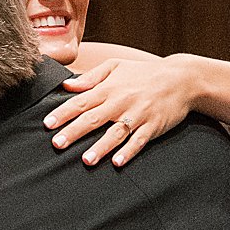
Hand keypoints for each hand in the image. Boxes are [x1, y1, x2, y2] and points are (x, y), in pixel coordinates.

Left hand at [48, 57, 195, 165]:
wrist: (182, 78)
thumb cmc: (144, 73)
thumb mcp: (116, 66)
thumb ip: (91, 77)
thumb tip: (67, 84)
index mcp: (110, 88)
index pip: (81, 101)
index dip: (63, 113)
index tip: (48, 124)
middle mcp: (121, 102)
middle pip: (94, 119)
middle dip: (75, 132)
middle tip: (57, 144)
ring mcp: (138, 115)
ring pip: (116, 133)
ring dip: (101, 147)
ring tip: (86, 160)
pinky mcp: (153, 126)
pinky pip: (139, 141)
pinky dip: (129, 152)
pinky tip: (118, 163)